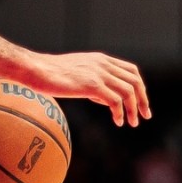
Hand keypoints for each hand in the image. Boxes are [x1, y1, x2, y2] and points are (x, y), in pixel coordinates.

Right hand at [25, 51, 150, 127]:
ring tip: (132, 123)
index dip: (140, 86)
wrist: (36, 70)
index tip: (141, 102)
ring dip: (134, 109)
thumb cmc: (50, 75)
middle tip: (145, 115)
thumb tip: (104, 99)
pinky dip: (120, 113)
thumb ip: (93, 83)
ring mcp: (99, 74)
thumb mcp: (77, 75)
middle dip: (143, 99)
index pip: (130, 70)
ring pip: (129, 91)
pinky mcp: (92, 85)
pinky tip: (117, 122)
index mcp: (101, 60)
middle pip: (135, 80)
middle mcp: (103, 64)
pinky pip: (115, 101)